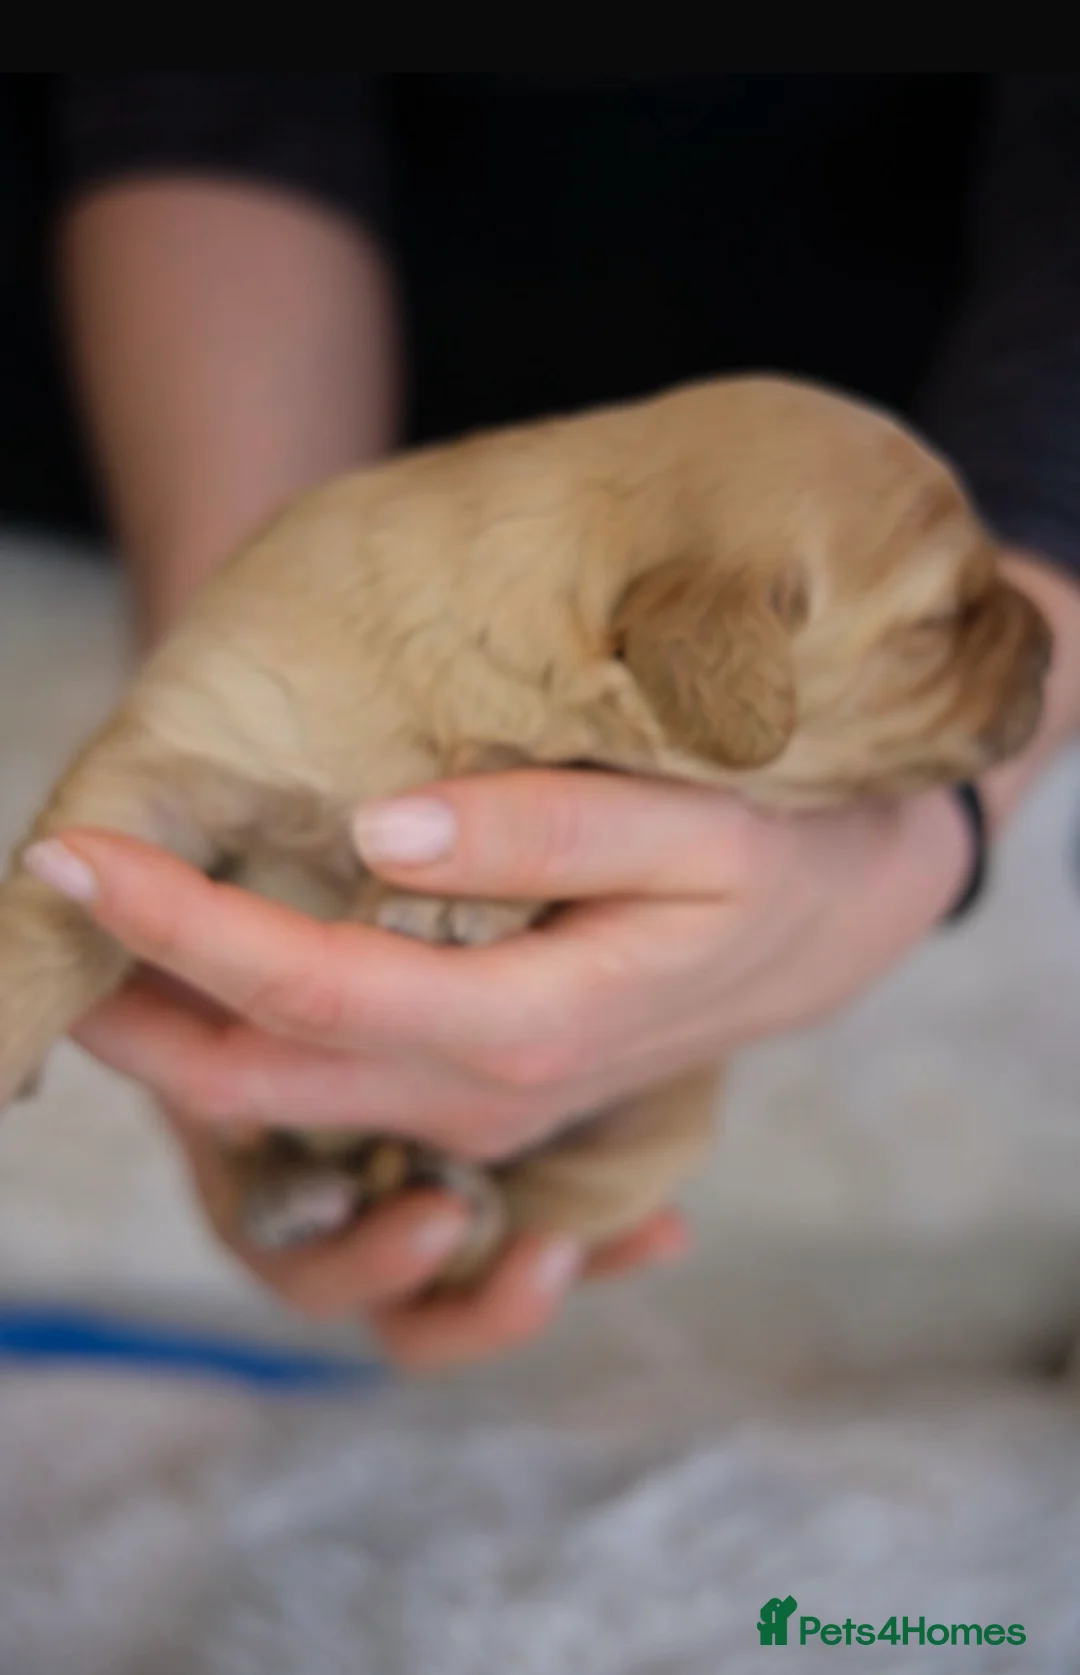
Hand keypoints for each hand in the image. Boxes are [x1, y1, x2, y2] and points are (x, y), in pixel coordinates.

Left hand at [31, 554, 1079, 1369]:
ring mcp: (483, 1103)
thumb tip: (373, 835)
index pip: (305, 990)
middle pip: (263, 1073)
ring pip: (288, 1096)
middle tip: (38, 902)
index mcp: (529, 1032)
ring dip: (176, 1033)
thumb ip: (542, 833)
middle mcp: (490, 1091)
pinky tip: (188, 989)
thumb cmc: (782, 851)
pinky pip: (337, 1090)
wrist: (852, 911)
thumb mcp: (696, 829)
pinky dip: (246, 1050)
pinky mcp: (484, 1083)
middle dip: (133, 1003)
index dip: (177, 928)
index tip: (65, 853)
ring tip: (88, 941)